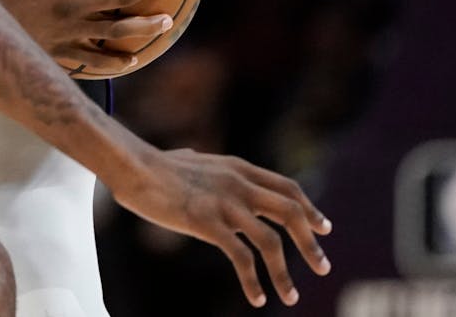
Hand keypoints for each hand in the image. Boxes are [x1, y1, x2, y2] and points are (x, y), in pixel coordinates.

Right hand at [110, 147, 332, 307]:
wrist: (132, 167)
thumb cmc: (153, 165)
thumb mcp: (191, 160)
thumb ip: (204, 164)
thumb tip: (196, 158)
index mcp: (238, 168)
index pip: (288, 188)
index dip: (309, 209)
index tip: (323, 228)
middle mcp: (239, 184)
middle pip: (290, 213)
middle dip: (311, 244)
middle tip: (324, 268)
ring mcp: (225, 203)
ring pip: (271, 242)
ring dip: (285, 272)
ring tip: (291, 297)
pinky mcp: (207, 222)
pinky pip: (241, 257)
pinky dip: (253, 280)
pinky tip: (255, 298)